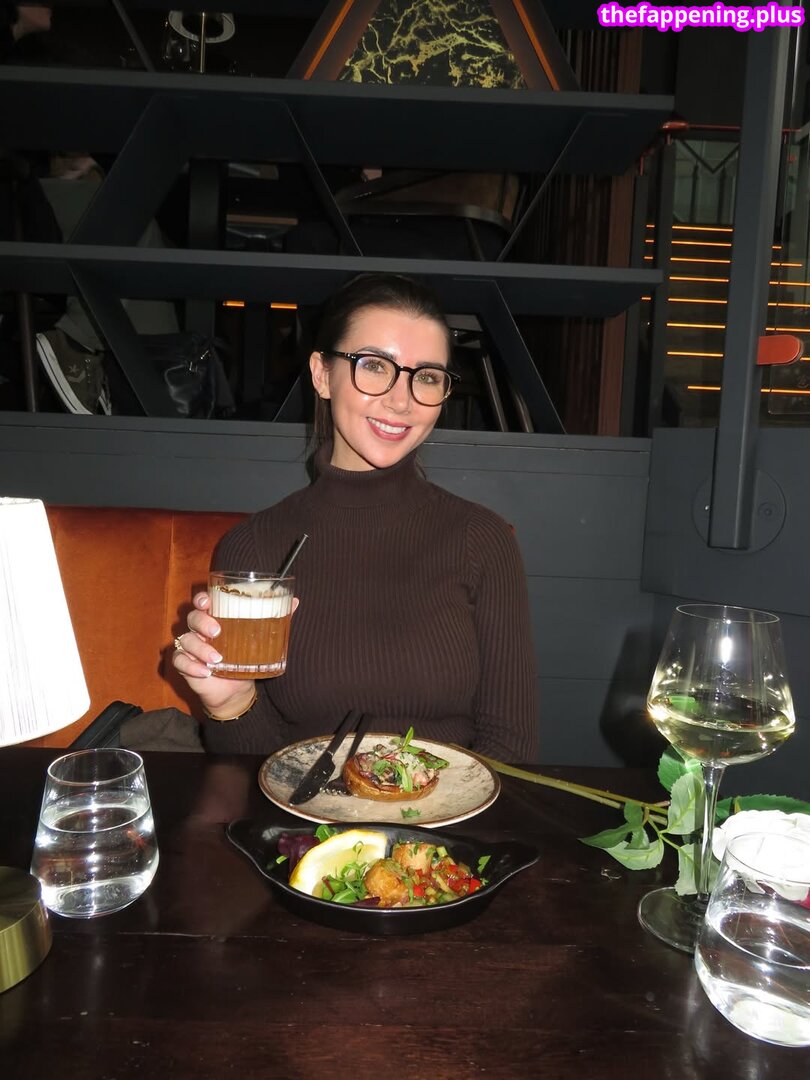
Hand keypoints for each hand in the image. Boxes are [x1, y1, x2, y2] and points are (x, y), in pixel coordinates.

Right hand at [173, 590, 298, 716]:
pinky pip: (180, 661)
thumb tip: (295, 602)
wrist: (236, 690)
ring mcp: (191, 648)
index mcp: (215, 618)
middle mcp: (200, 630)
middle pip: (192, 617)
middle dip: (202, 622)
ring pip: (186, 640)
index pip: (203, 602)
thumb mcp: (260, 640)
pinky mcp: (186, 666)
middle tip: (217, 631)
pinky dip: (190, 666)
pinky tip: (205, 672)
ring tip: (217, 659)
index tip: (207, 602)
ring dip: (200, 648)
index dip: (201, 599)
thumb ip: (274, 620)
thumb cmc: (245, 658)